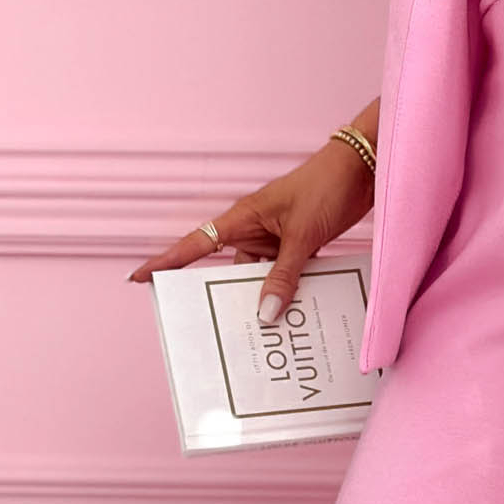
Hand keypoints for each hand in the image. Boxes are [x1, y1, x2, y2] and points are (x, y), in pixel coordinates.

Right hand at [128, 138, 376, 320]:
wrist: (364, 169)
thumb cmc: (326, 188)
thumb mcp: (303, 237)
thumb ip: (285, 276)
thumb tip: (265, 313)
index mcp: (242, 220)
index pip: (194, 245)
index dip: (167, 264)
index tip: (139, 278)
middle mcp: (254, 230)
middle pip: (228, 271)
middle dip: (225, 297)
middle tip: (219, 332)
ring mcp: (277, 239)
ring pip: (261, 277)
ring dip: (266, 299)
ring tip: (265, 334)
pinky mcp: (300, 245)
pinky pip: (287, 274)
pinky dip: (291, 291)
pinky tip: (297, 313)